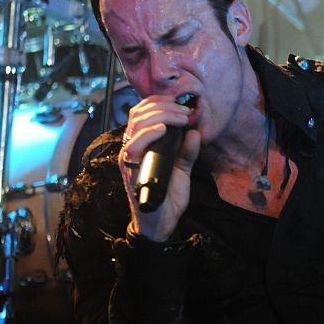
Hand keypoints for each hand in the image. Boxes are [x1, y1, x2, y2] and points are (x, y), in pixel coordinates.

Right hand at [119, 95, 200, 241]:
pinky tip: (163, 128)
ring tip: (180, 118)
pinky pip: (134, 145)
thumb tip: (194, 131)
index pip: (142, 112)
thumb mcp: (182, 168)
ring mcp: (129, 158)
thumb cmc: (169, 194)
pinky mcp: (130, 170)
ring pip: (137, 124)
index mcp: (142, 143)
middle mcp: (131, 147)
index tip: (181, 102)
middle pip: (139, 113)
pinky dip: (149, 132)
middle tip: (185, 112)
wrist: (162, 221)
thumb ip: (187, 150)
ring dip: (161, 115)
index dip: (160, 102)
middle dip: (165, 107)